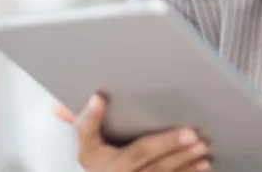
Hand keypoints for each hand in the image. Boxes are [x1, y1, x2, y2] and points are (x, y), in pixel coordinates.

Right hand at [54, 95, 212, 171]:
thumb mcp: (89, 146)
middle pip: (137, 156)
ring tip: (202, 147)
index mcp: (93, 158)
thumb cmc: (103, 165)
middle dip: (165, 144)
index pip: (87, 134)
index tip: (99, 97)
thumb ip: (83, 123)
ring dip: (183, 161)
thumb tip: (59, 104)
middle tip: (190, 133)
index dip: (90, 118)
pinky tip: (202, 165)